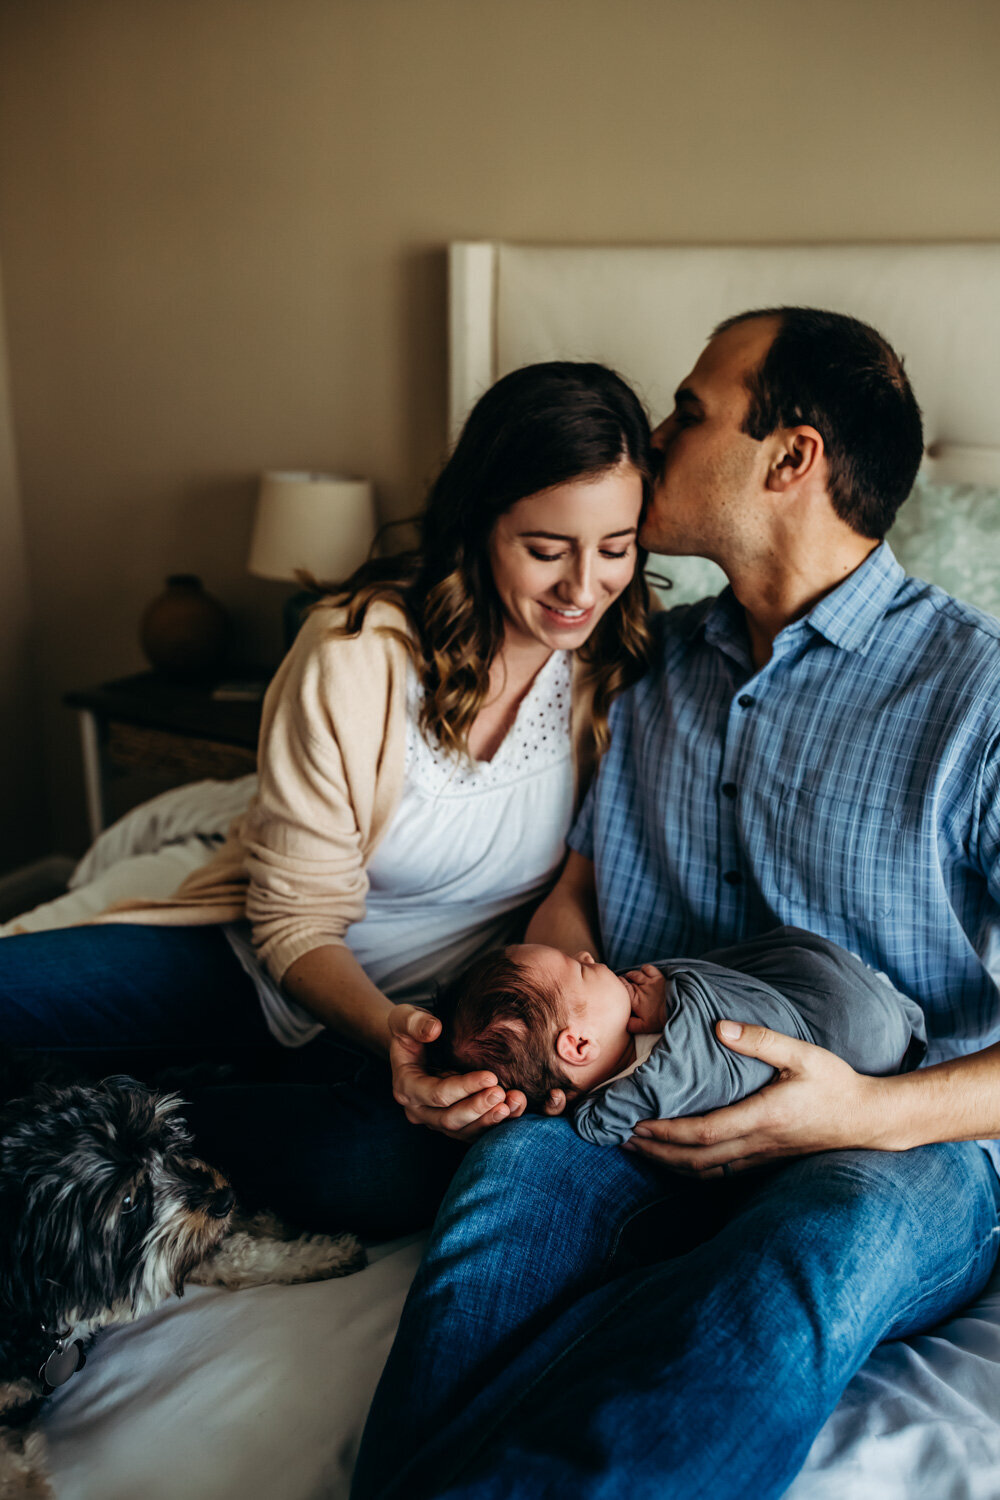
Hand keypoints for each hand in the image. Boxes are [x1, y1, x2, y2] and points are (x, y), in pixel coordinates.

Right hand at [388, 1005, 565, 1140]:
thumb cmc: (411, 1029)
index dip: (464, 1088)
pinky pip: (475, 1131)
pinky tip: (515, 1108)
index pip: (437, 1094)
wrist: (414, 1044)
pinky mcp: (454, 1122)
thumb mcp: (405, 1018)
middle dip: (478, 1108)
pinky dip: (496, 1124)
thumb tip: (434, 1029)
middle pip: (450, 1119)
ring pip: (464, 1131)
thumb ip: (416, 1023)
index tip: (491, 1076)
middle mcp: (419, 1109)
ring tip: (513, 1103)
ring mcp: (436, 1119)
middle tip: (502, 1093)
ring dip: (489, 1120)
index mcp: (406, 1087)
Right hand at [624, 964, 667, 1033]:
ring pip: (635, 973)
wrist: (678, 1011)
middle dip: (624, 981)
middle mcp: (640, 989)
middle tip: (625, 985)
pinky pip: (647, 968)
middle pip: (626, 980)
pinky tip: (644, 974)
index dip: (618, 985)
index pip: (622, 987)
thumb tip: (622, 1022)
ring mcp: (649, 982)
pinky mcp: (659, 977)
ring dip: (632, 975)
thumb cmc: (660, 1020)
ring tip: (632, 978)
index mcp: (634, 1000)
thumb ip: (630, 1025)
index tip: (618, 986)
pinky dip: (644, 969)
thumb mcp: (644, 1028)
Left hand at [628, 1020, 888, 1177]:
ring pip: (707, 1170)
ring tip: (640, 1150)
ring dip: (670, 1163)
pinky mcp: (768, 1161)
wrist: (869, 1120)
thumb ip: (760, 1039)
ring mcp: (763, 1157)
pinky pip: (722, 1172)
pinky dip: (694, 1169)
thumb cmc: (836, 1084)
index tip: (637, 1125)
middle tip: (622, 1139)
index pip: (705, 1132)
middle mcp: (758, 1143)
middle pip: (697, 1159)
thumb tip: (719, 1027)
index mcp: (763, 1117)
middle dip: (657, 1152)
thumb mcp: (801, 1054)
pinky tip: (679, 1160)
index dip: (667, 1133)